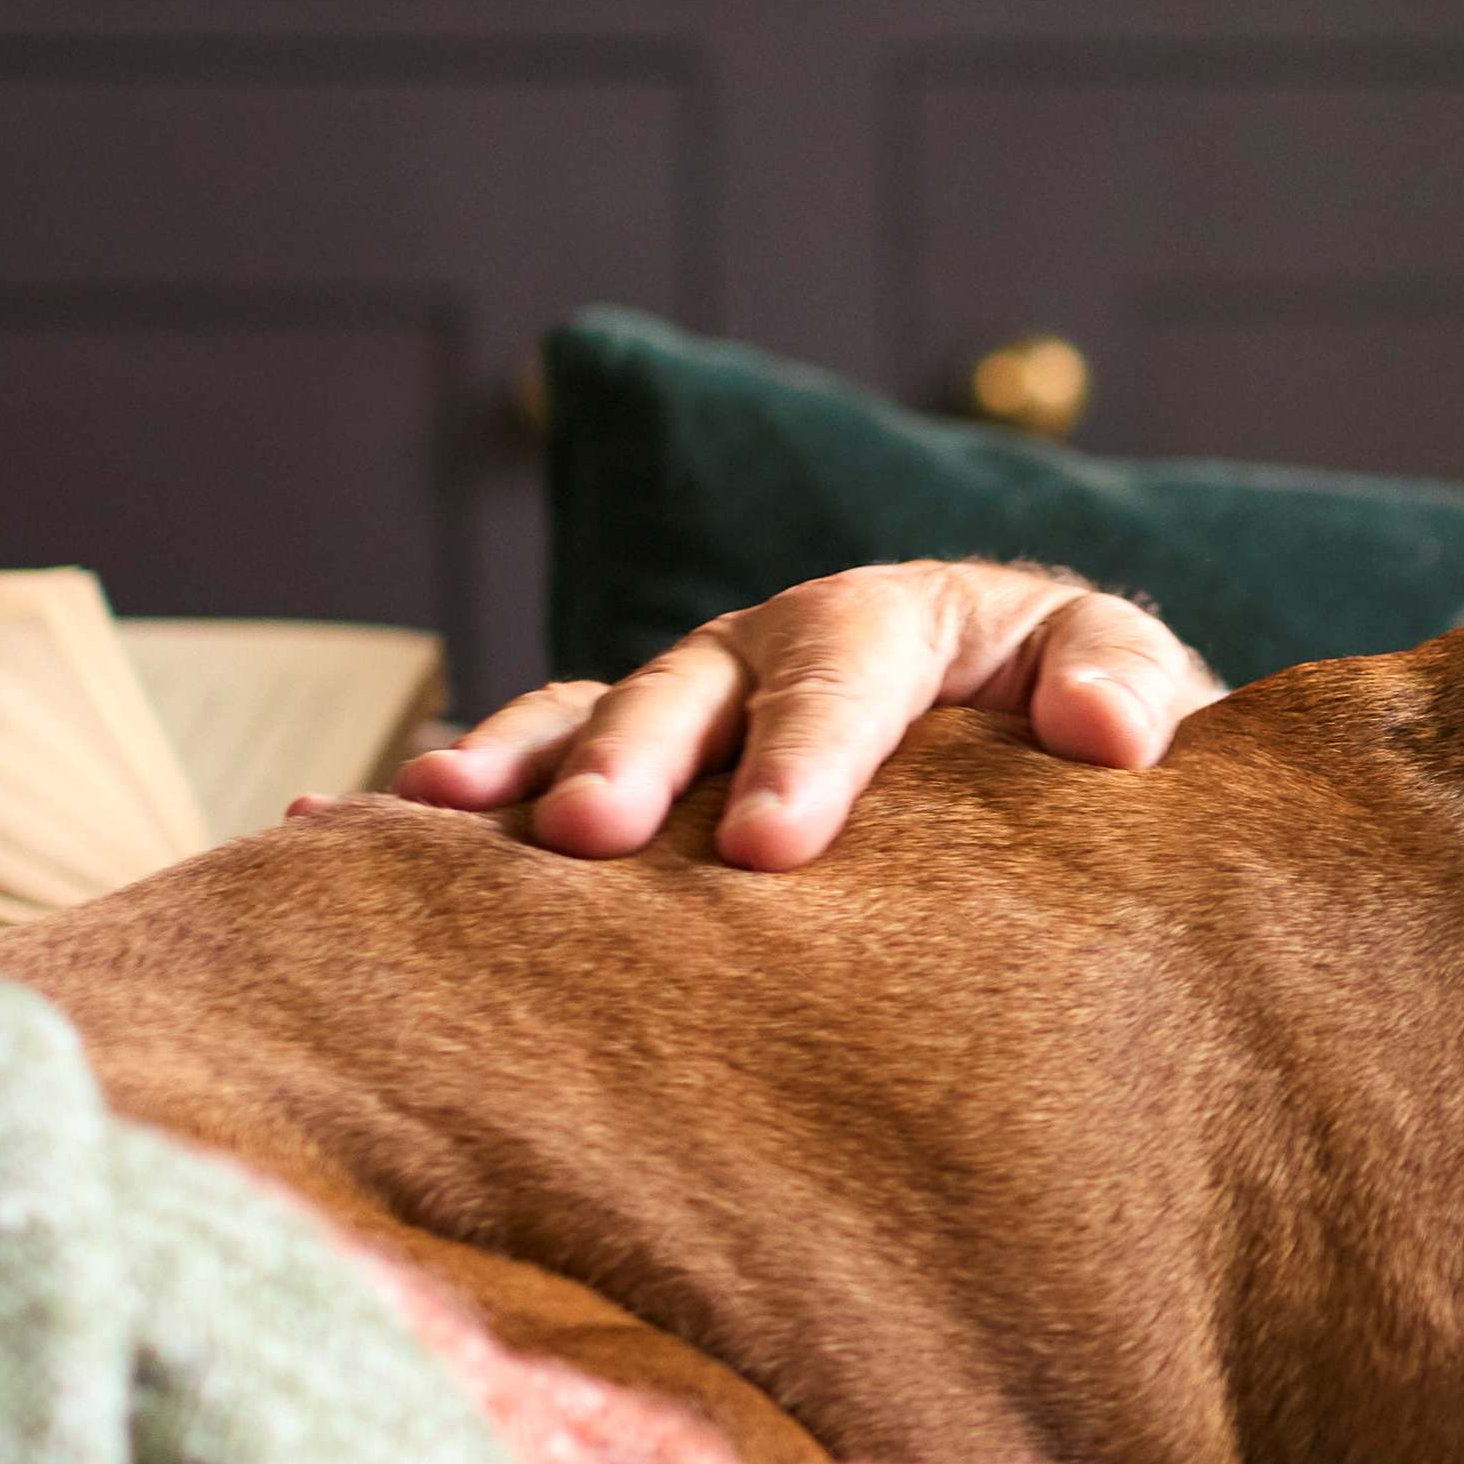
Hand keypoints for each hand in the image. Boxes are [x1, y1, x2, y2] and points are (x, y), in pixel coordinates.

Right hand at [386, 560, 1222, 865]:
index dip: (806, 754)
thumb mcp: (1126, 685)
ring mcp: (698, 704)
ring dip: (513, 764)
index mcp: (901, 619)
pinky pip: (534, 767)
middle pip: (694, 693)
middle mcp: (777, 647)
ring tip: (429, 813)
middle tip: (589, 836)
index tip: (774, 844)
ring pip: (592, 719)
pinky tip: (338, 836)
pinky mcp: (646, 765)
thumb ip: (1125, 690)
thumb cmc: (1094, 729)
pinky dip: (450, 801)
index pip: (845, 679)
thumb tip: (1111, 733)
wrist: (1061, 748)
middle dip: (635, 759)